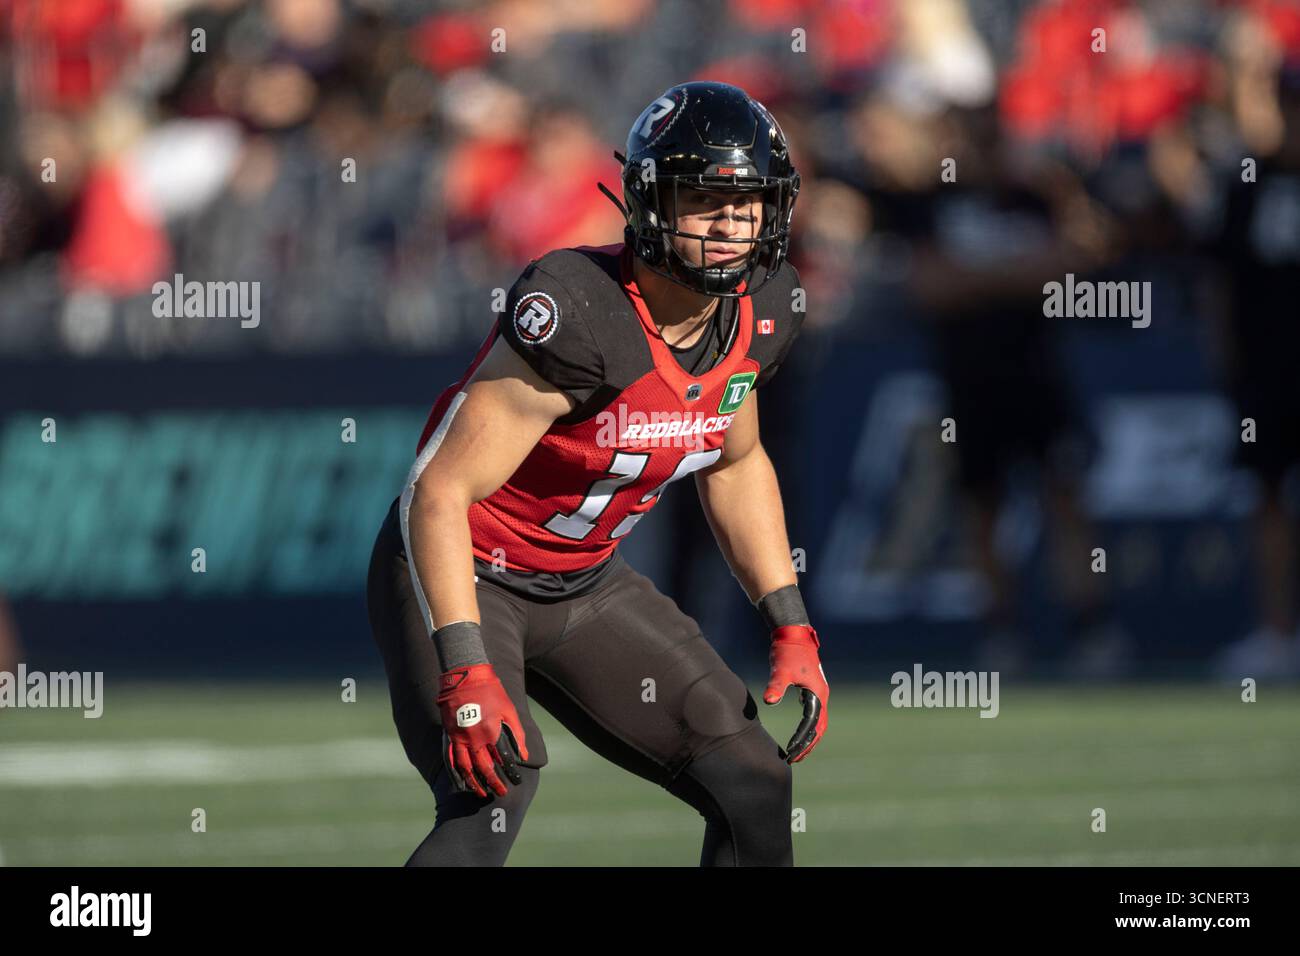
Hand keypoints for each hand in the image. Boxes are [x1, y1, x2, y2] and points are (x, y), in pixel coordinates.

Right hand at [436, 663, 529, 797]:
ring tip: (481, 794)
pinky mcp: (448, 735)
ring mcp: (459, 738)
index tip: (517, 782)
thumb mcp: (509, 710)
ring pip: (466, 768)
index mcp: (491, 731)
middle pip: (484, 768)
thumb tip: (523, 756)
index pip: (503, 760)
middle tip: (501, 793)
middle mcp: (474, 738)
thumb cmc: (491, 691)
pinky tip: (462, 784)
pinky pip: (451, 760)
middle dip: (494, 783)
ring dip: (474, 783)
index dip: (511, 773)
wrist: (466, 676)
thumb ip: (517, 734)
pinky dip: (456, 774)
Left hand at [763, 625, 828, 763]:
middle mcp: (821, 696)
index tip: (792, 752)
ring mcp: (818, 693)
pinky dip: (808, 728)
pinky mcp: (812, 690)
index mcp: (817, 694)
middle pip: (819, 728)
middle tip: (796, 759)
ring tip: (799, 753)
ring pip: (818, 723)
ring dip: (810, 738)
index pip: (812, 724)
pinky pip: (813, 715)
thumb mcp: (781, 669)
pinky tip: (800, 734)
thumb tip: (769, 701)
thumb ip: (776, 686)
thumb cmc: (788, 651)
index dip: (802, 740)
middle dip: (808, 744)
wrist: (794, 634)